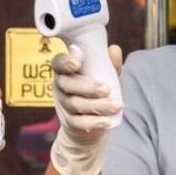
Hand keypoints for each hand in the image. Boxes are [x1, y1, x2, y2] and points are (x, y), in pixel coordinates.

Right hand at [49, 45, 122, 174]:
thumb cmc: (98, 93)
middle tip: (107, 89)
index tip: (78, 63)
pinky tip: (107, 121)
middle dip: (87, 86)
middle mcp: (61, 86)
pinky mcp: (69, 122)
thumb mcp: (107, 77)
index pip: (58, 62)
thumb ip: (111, 65)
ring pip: (74, 104)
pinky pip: (77, 122)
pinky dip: (93, 122)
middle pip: (66, 84)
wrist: (93, 125)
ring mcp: (64, 105)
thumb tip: (114, 49)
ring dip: (97, 105)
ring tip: (116, 105)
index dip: (65, 62)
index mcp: (67, 71)